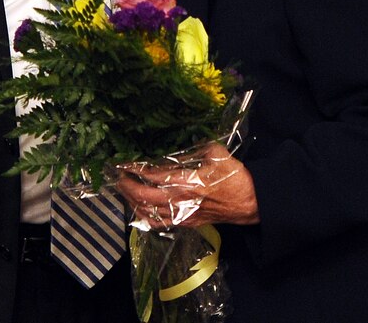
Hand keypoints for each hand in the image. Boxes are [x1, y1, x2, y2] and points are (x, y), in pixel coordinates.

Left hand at [116, 144, 258, 227]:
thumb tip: (185, 143)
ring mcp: (183, 214)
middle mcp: (182, 200)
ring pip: (149, 213)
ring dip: (133, 202)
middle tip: (118, 178)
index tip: (123, 165)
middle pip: (145, 197)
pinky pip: (160, 223)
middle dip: (128, 188)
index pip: (154, 176)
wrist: (249, 202)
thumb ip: (198, 148)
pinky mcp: (186, 222)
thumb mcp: (217, 154)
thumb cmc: (234, 177)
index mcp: (188, 182)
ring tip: (124, 192)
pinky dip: (146, 217)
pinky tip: (139, 210)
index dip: (136, 170)